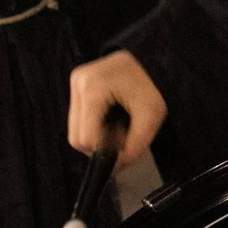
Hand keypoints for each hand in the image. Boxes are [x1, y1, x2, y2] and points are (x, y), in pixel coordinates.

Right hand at [67, 50, 165, 167]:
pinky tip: (109, 118)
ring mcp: (75, 82)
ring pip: (74, 130)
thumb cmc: (152, 86)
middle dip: (98, 144)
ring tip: (117, 125)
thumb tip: (115, 167)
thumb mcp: (151, 118)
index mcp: (93, 88)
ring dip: (95, 136)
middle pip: (76, 137)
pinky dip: (92, 125)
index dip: (104, 150)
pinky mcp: (76, 85)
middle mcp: (79, 83)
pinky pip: (77, 119)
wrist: (151, 61)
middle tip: (121, 135)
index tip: (123, 142)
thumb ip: (134, 147)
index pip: (85, 139)